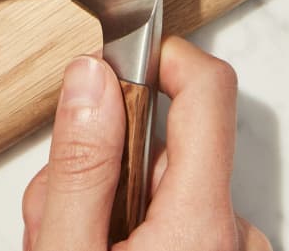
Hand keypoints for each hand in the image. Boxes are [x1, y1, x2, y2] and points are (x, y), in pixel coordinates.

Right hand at [23, 37, 271, 249]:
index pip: (208, 88)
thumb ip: (81, 164)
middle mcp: (232, 232)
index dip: (159, 57)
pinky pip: (168, 214)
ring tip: (70, 245)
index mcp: (203, 224)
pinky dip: (125, 227)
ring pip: (156, 181)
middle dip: (100, 160)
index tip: (113, 64)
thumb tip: (90, 76)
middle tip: (56, 215)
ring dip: (105, 200)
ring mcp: (228, 250)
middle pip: (162, 141)